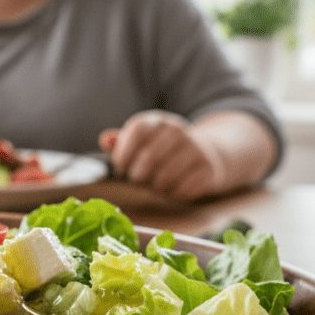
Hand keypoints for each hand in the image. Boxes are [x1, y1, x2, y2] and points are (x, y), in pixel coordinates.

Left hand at [98, 110, 225, 201]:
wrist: (202, 154)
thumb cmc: (160, 150)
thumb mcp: (141, 141)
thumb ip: (120, 142)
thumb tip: (105, 140)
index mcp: (157, 121)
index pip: (138, 130)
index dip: (124, 152)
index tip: (120, 168)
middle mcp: (178, 129)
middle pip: (149, 156)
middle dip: (137, 175)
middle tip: (136, 181)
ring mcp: (196, 147)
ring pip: (165, 176)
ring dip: (154, 187)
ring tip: (153, 185)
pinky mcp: (209, 167)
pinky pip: (183, 188)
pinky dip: (173, 194)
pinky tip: (172, 189)